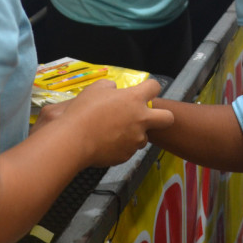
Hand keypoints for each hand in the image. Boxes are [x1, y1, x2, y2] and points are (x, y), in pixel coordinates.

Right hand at [51, 79, 174, 166]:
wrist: (75, 140)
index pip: (155, 87)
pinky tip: (106, 143)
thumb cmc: (84, 110)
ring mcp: (135, 139)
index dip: (150, 87)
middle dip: (163, 117)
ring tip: (115, 133)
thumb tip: (115, 90)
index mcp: (135, 99)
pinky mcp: (127, 155)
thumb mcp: (96, 88)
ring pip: (144, 137)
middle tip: (148, 117)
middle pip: (168, 118)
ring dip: (135, 134)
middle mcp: (141, 119)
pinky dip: (121, 146)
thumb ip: (110, 87)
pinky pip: (128, 149)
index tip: (143, 91)